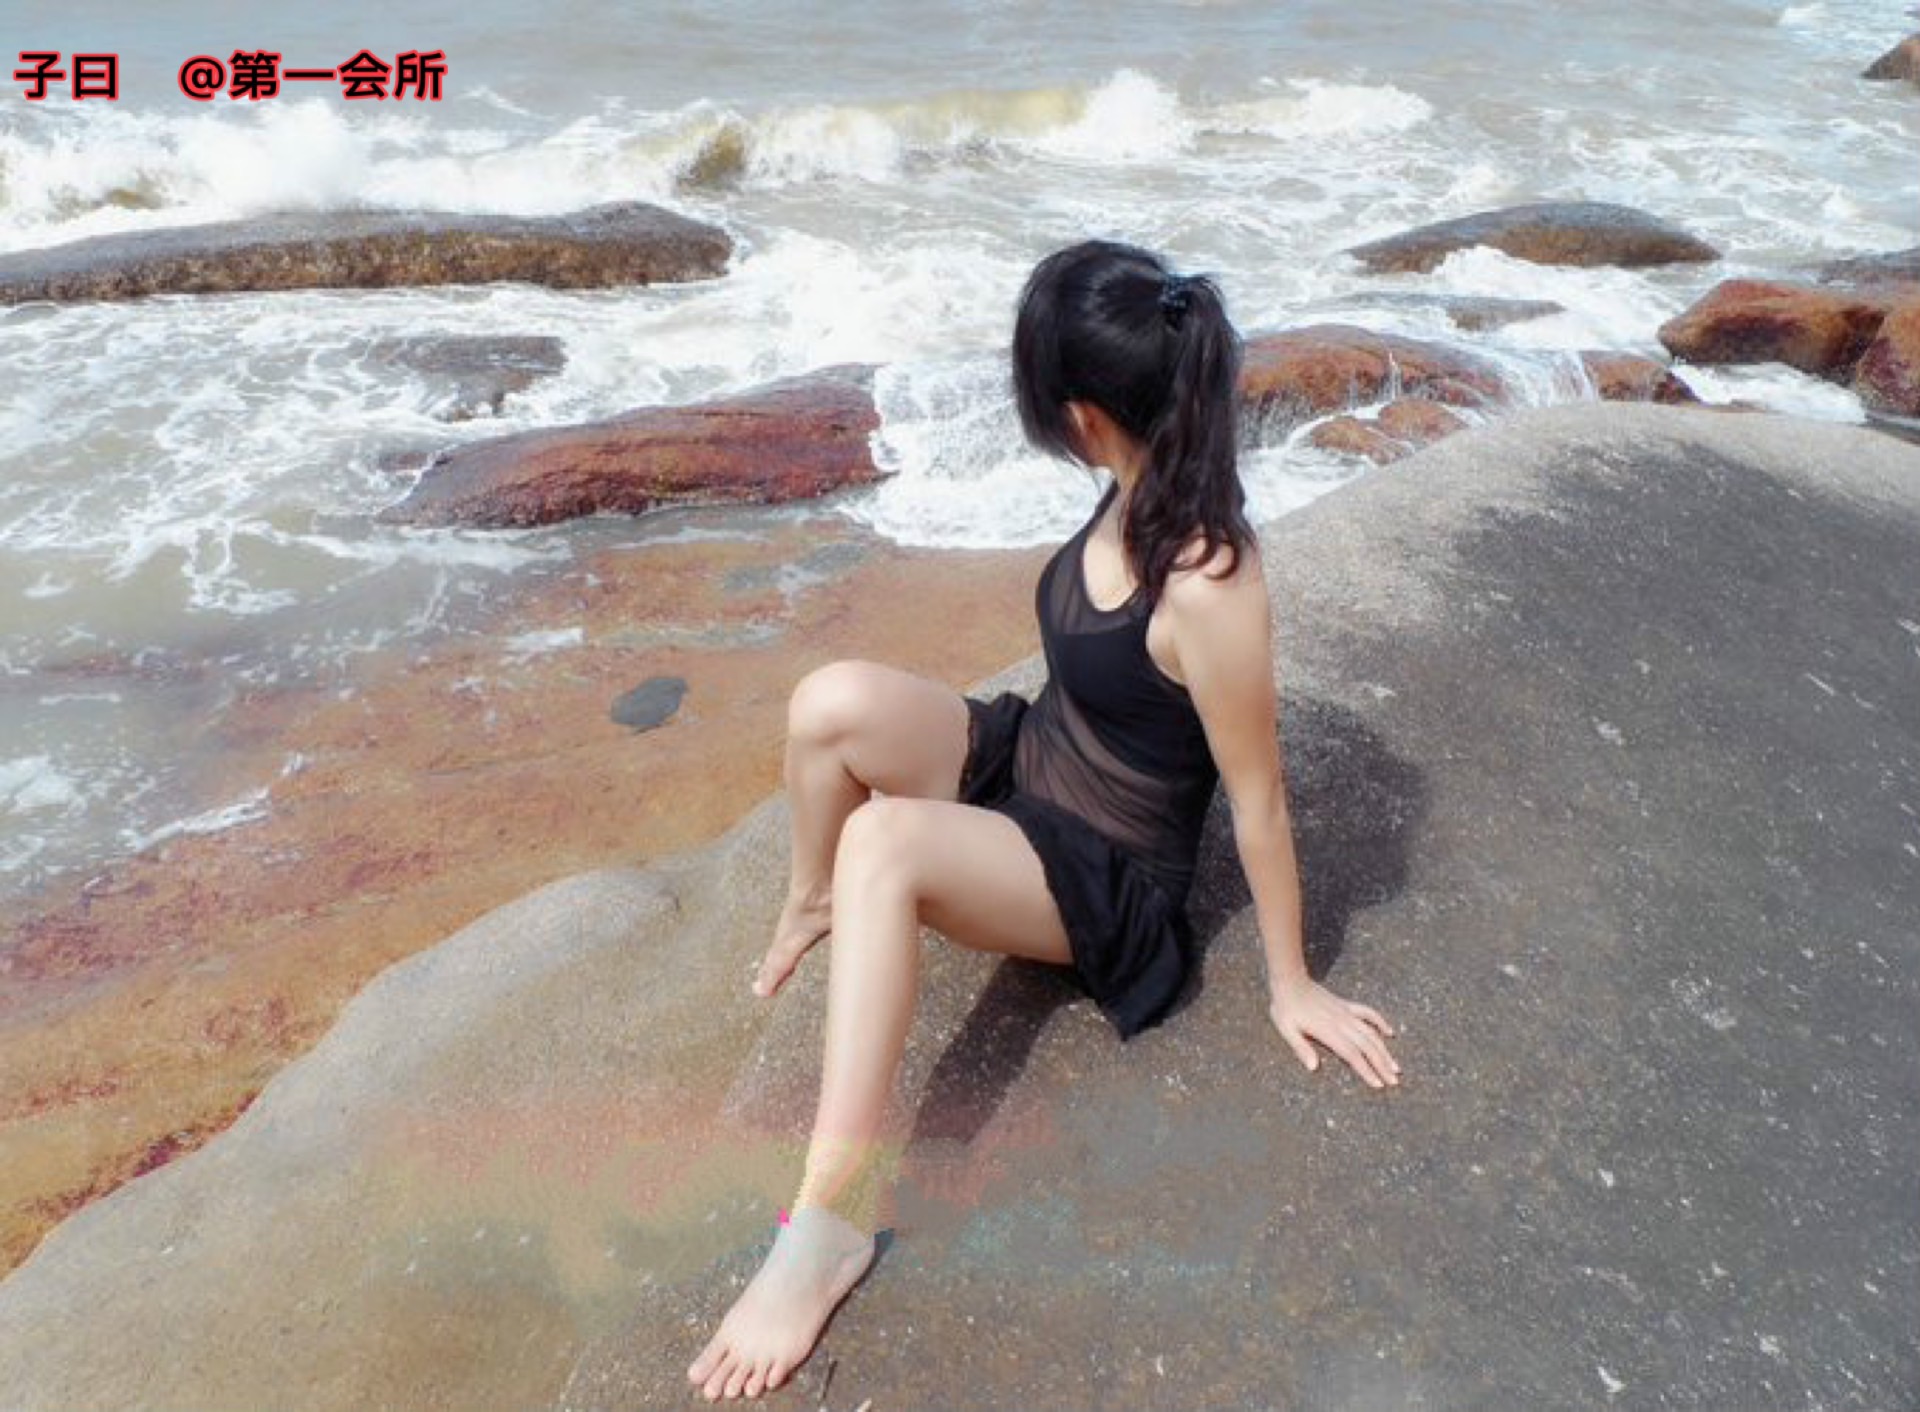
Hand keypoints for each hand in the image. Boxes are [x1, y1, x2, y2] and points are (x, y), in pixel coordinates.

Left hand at [1267, 978, 1399, 1088]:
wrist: (1290, 980)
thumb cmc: (1285, 1008)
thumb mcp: (1286, 1030)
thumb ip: (1301, 1048)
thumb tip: (1313, 1068)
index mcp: (1328, 1031)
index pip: (1352, 1054)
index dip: (1366, 1070)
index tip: (1379, 1084)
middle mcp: (1341, 1023)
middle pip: (1367, 1046)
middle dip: (1382, 1065)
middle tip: (1394, 1081)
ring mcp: (1346, 1013)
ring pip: (1371, 1033)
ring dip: (1385, 1050)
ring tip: (1395, 1066)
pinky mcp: (1346, 1005)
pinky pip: (1368, 1013)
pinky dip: (1380, 1022)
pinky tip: (1390, 1032)